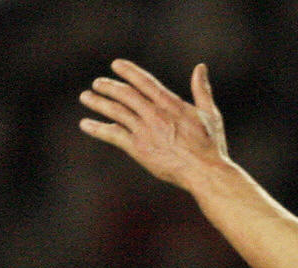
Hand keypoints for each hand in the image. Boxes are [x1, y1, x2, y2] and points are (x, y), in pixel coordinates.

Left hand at [80, 60, 230, 191]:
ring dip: (98, 102)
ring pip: (116, 111)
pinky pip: (113, 134)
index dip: (128, 71)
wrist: (206, 172)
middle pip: (125, 94)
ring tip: (86, 97)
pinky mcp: (139, 148)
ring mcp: (145, 130)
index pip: (144, 82)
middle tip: (97, 84)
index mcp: (171, 104)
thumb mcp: (210, 114)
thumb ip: (202, 90)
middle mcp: (155, 114)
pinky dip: (97, 129)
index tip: (116, 65)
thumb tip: (200, 68)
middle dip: (109, 86)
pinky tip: (85, 125)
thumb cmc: (211, 146)